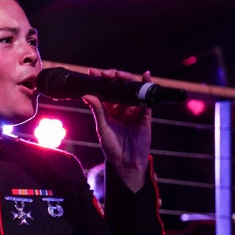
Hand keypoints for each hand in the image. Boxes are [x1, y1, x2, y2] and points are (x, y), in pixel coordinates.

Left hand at [83, 68, 152, 191]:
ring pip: (132, 90)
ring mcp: (134, 110)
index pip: (105, 91)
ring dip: (127, 80)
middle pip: (119, 87)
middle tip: (106, 73)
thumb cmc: (112, 147)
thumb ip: (98, 111)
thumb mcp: (103, 128)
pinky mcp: (145, 115)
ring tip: (120, 75)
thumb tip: (87, 95)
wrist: (126, 162)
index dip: (100, 81)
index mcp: (109, 110)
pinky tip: (145, 77)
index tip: (92, 72)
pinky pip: (147, 99)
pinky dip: (147, 86)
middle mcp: (122, 108)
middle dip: (113, 77)